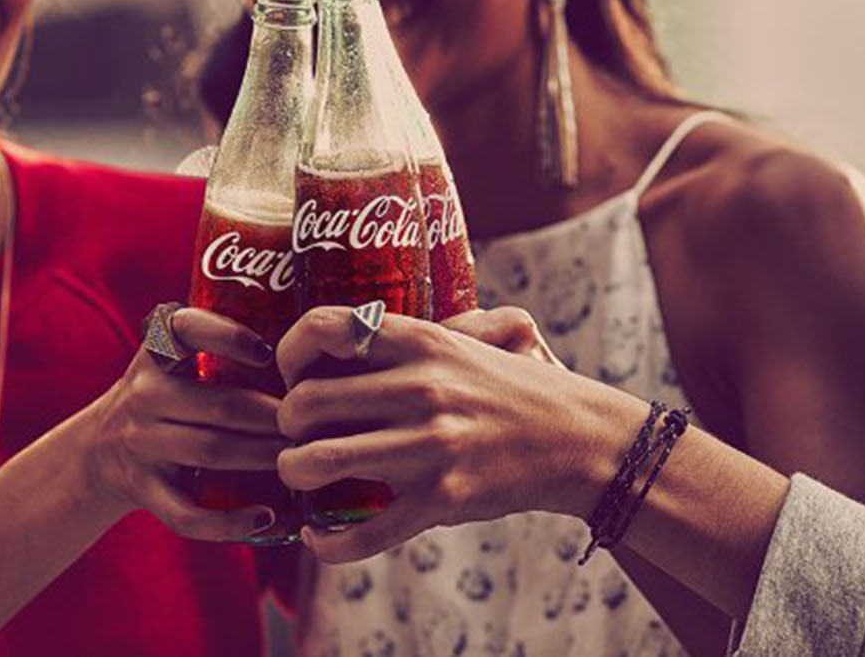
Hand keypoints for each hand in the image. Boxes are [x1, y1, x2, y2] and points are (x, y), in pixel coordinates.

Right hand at [80, 307, 287, 541]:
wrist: (98, 451)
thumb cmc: (166, 399)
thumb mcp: (173, 362)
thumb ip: (220, 348)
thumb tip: (309, 348)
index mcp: (157, 354)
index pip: (187, 330)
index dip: (228, 337)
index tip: (268, 352)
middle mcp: (144, 395)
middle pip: (220, 404)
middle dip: (273, 415)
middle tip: (313, 422)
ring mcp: (141, 444)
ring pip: (210, 451)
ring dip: (262, 456)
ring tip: (299, 457)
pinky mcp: (143, 489)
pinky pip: (186, 512)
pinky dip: (227, 521)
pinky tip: (264, 516)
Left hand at [275, 306, 644, 562]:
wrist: (580, 441)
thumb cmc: (525, 387)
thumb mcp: (490, 332)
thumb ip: (439, 322)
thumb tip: (385, 322)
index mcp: (424, 341)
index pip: (324, 329)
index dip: (288, 352)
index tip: (291, 372)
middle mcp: (420, 388)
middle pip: (304, 401)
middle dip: (284, 422)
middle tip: (296, 430)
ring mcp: (429, 446)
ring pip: (318, 461)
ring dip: (293, 472)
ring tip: (300, 473)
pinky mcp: (441, 500)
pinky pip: (363, 531)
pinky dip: (326, 541)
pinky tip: (317, 534)